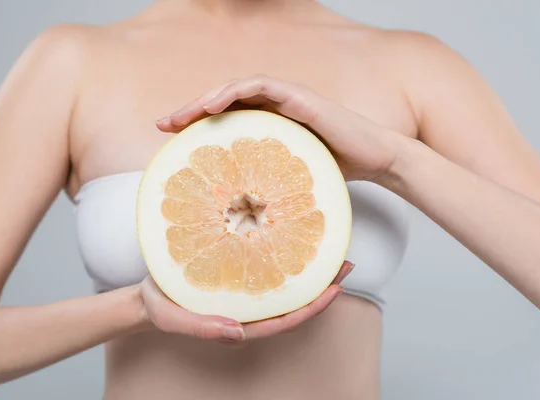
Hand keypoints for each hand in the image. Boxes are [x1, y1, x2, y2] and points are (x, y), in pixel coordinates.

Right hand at [139, 261, 353, 345]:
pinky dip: (283, 253)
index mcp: (240, 322)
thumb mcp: (176, 319)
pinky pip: (266, 265)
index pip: (284, 319)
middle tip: (346, 262)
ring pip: (284, 282)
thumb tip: (239, 333)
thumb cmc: (160, 308)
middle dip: (321, 284)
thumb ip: (204, 329)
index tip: (335, 288)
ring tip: (330, 248)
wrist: (145, 295)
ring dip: (308, 267)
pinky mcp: (236, 272)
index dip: (312, 306)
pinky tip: (291, 236)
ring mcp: (244, 291)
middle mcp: (248, 307)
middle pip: (292, 299)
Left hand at [157, 74, 406, 181]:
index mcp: (269, 124)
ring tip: (182, 116)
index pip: (225, 119)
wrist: (375, 160)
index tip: (169, 139)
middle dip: (191, 111)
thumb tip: (234, 216)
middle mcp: (274, 108)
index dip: (195, 125)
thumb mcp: (288, 180)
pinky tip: (214, 105)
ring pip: (237, 88)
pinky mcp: (300, 97)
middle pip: (224, 101)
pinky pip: (262, 85)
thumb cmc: (335, 172)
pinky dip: (235, 90)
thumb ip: (264, 184)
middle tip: (164, 126)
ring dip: (206, 98)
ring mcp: (287, 99)